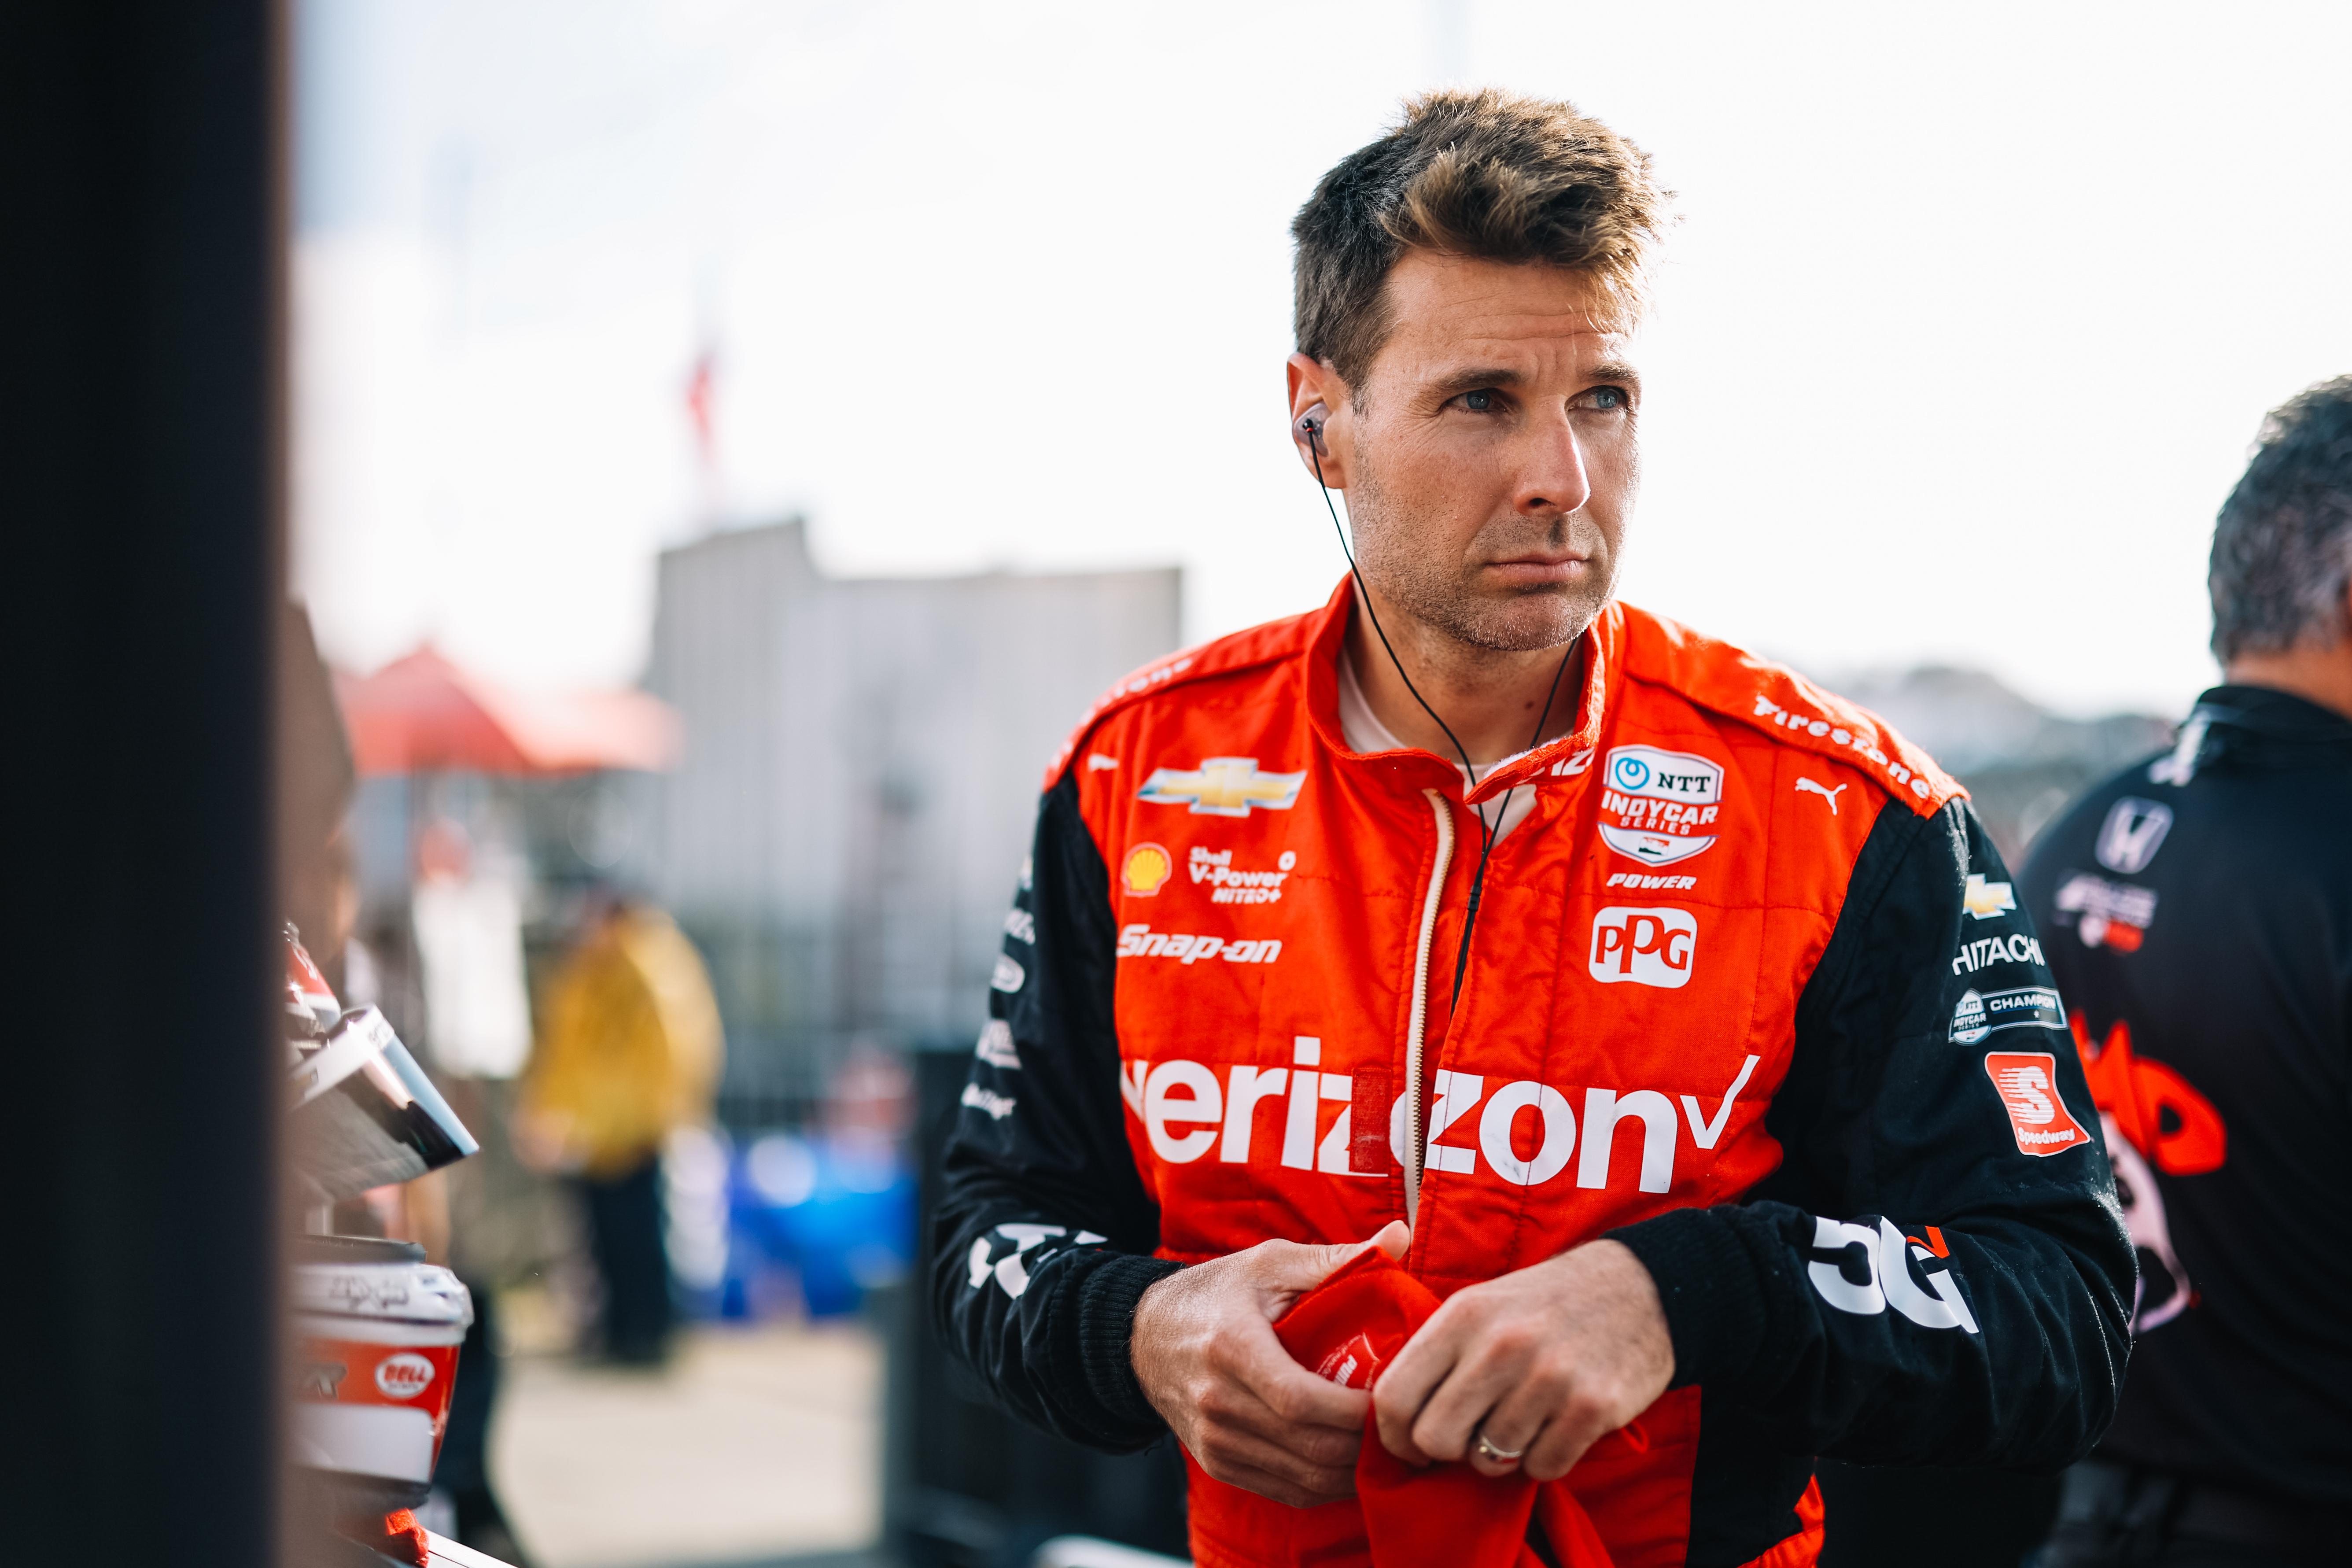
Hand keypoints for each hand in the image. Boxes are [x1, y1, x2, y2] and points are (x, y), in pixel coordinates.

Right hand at [1131, 1221, 1410, 1506]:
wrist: (1141, 1338)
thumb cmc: (1214, 1294)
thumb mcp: (1267, 1263)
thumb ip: (1334, 1257)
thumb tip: (1401, 1236)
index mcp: (1232, 1348)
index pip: (1302, 1400)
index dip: (1356, 1412)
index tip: (1396, 1399)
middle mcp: (1219, 1403)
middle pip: (1310, 1447)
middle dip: (1367, 1446)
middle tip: (1406, 1426)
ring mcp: (1217, 1441)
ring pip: (1304, 1479)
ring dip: (1355, 1472)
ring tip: (1389, 1447)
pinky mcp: (1219, 1465)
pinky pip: (1286, 1492)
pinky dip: (1327, 1486)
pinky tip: (1353, 1464)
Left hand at [1372, 1239, 1672, 1482]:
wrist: (1640, 1288)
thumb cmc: (1546, 1303)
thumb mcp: (1480, 1304)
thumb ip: (1436, 1353)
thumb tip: (1391, 1416)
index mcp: (1462, 1315)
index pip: (1394, 1395)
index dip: (1392, 1436)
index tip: (1409, 1445)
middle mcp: (1499, 1346)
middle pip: (1435, 1439)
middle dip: (1447, 1451)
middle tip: (1470, 1438)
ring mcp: (1548, 1378)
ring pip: (1489, 1460)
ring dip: (1501, 1454)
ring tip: (1521, 1420)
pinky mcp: (1591, 1408)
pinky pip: (1542, 1468)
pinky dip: (1544, 1458)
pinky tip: (1555, 1426)